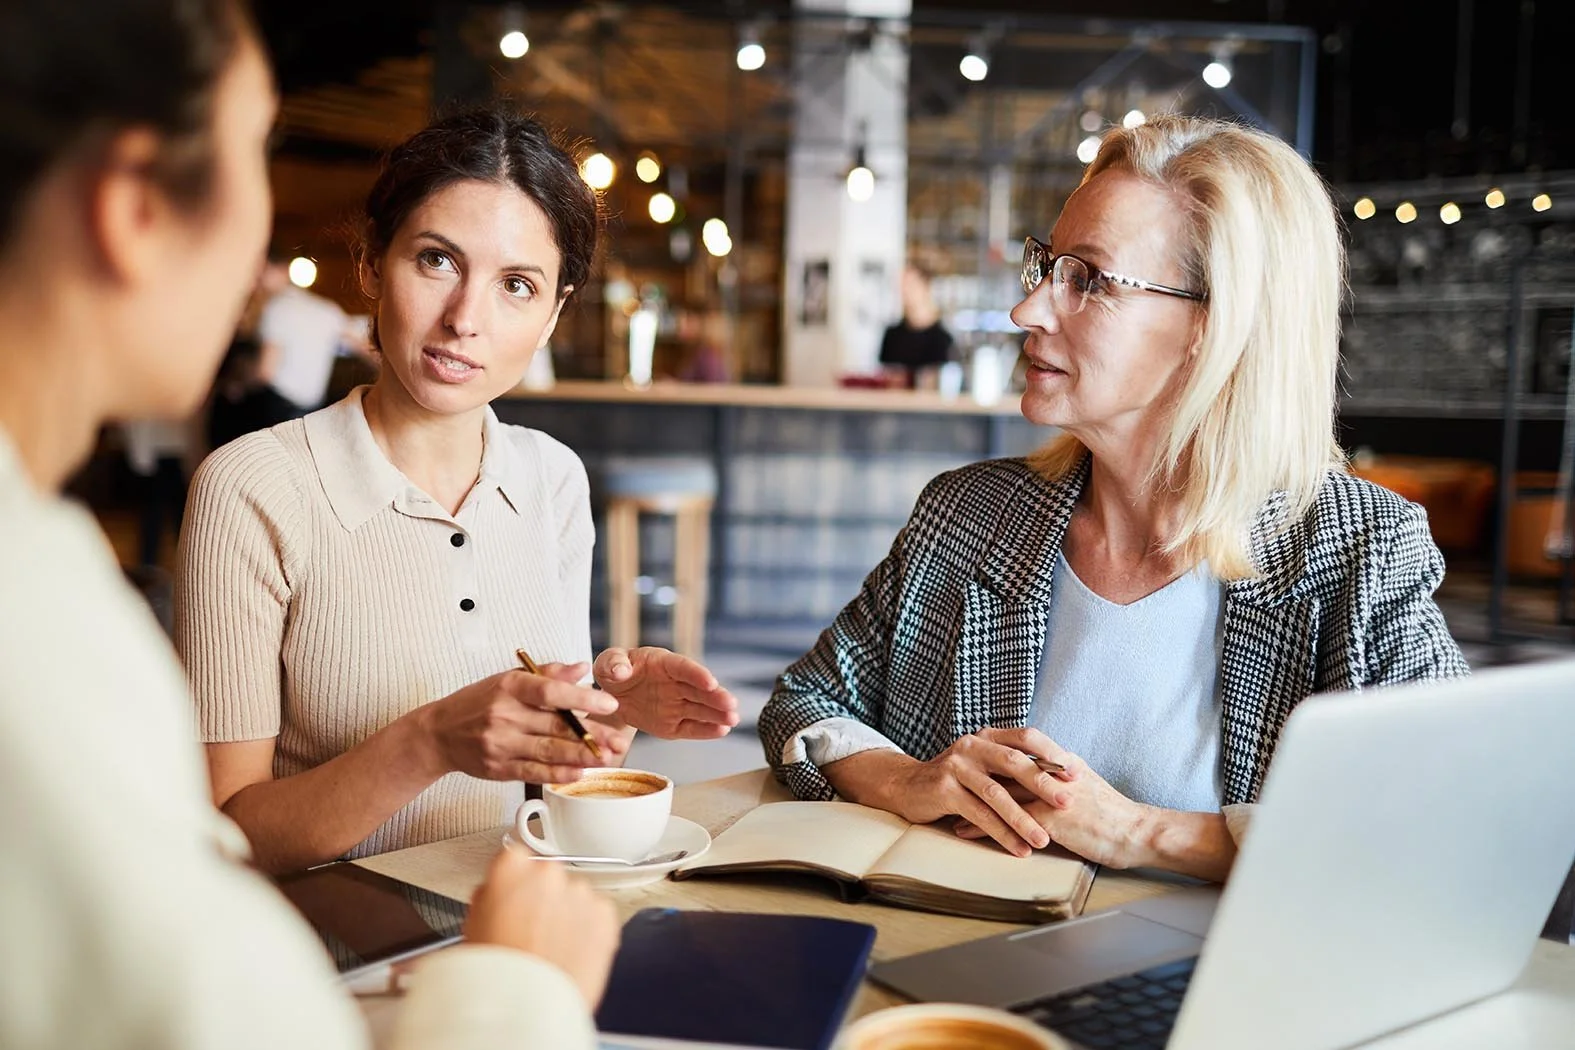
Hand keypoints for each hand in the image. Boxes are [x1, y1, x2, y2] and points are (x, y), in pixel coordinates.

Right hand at [416, 667, 627, 783]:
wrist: (438, 733)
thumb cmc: (478, 702)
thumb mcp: (507, 678)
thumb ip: (547, 673)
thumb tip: (582, 668)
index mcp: (510, 686)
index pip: (550, 691)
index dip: (582, 697)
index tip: (609, 703)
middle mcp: (504, 714)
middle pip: (556, 725)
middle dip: (593, 734)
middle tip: (620, 740)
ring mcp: (500, 743)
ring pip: (548, 751)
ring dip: (581, 756)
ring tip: (607, 757)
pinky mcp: (497, 768)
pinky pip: (533, 771)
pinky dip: (558, 773)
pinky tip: (579, 773)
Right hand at [465, 845, 619, 1006]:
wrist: (528, 1006)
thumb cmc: (499, 973)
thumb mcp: (473, 926)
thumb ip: (488, 896)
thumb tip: (495, 892)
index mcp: (512, 867)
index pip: (514, 857)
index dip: (512, 880)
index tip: (514, 893)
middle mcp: (550, 872)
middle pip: (547, 876)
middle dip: (542, 897)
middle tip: (531, 928)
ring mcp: (581, 892)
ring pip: (574, 896)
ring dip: (567, 914)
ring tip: (551, 948)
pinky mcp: (606, 915)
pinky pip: (598, 915)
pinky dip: (589, 930)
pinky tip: (570, 952)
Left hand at [592, 647, 740, 739]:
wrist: (612, 696)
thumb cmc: (614, 672)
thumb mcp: (607, 663)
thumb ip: (613, 663)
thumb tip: (621, 671)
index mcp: (663, 663)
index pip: (683, 667)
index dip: (697, 674)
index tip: (711, 682)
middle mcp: (676, 683)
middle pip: (699, 690)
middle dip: (716, 697)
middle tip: (732, 705)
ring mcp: (677, 704)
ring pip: (700, 709)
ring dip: (718, 714)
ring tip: (733, 720)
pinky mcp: (674, 724)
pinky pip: (691, 728)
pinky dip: (706, 730)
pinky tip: (721, 731)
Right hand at [844, 727, 1074, 857]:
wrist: (907, 786)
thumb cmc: (955, 779)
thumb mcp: (983, 765)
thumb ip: (1011, 766)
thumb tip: (1059, 779)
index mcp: (988, 736)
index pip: (1026, 737)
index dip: (1052, 754)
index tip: (1077, 773)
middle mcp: (972, 746)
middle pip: (1015, 762)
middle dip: (1045, 784)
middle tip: (1068, 803)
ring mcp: (956, 766)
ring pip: (997, 793)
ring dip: (1023, 818)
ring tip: (1043, 839)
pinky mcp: (944, 790)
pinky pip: (979, 814)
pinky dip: (1001, 833)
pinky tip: (1018, 848)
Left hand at [953, 741, 1148, 868]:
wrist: (1138, 832)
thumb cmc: (1115, 815)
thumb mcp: (1088, 785)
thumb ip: (1064, 778)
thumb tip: (1043, 777)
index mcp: (1065, 761)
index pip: (1025, 741)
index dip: (996, 743)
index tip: (973, 748)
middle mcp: (1055, 772)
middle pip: (1005, 762)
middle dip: (976, 770)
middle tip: (950, 774)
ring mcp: (1053, 793)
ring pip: (1002, 788)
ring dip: (973, 799)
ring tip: (949, 807)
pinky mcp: (1053, 817)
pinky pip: (1011, 817)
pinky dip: (985, 823)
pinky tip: (966, 829)